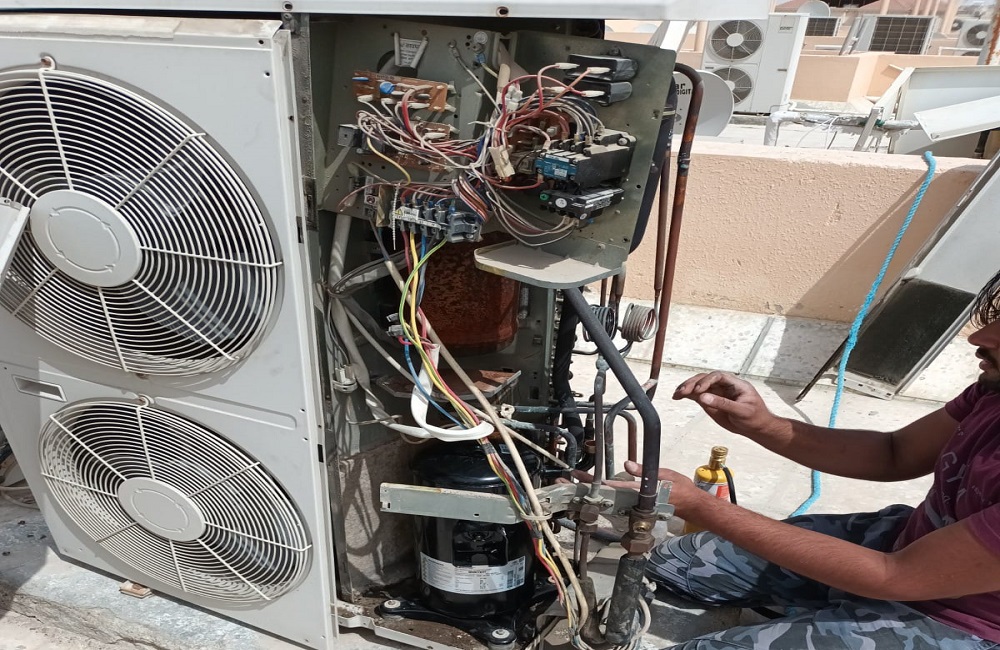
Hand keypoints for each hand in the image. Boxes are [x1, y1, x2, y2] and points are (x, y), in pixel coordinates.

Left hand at [572, 460, 706, 518]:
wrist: (690, 505)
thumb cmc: (679, 488)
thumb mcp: (665, 475)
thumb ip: (645, 470)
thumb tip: (627, 465)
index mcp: (637, 492)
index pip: (610, 487)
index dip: (593, 482)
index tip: (577, 476)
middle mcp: (631, 501)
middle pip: (602, 494)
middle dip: (583, 488)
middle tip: (563, 481)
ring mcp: (631, 504)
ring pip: (605, 498)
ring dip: (588, 491)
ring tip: (569, 484)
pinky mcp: (633, 505)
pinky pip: (613, 500)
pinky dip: (600, 493)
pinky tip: (589, 488)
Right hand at [673, 371, 783, 438]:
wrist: (757, 427)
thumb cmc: (755, 417)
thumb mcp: (742, 411)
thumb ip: (723, 404)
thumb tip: (704, 397)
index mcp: (735, 384)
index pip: (718, 377)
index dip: (706, 381)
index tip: (698, 390)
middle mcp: (724, 386)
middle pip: (705, 379)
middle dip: (692, 383)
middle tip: (683, 391)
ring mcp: (716, 392)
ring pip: (698, 385)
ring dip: (687, 388)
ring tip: (677, 394)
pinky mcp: (710, 401)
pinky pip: (697, 395)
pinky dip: (687, 395)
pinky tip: (678, 396)